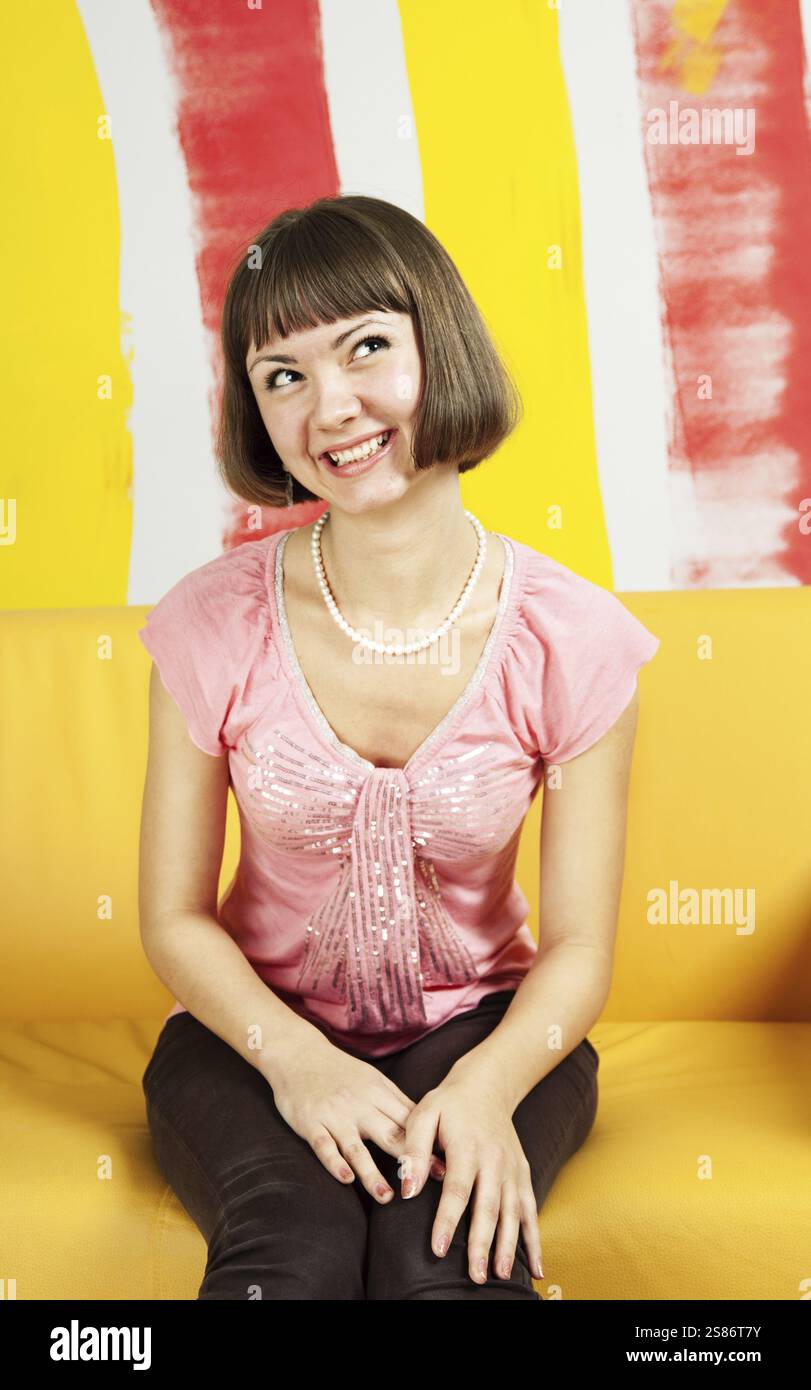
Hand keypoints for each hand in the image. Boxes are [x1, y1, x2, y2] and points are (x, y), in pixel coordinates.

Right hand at [265, 1035, 445, 1203]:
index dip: (429, 1145)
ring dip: (373, 1175)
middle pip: (390, 1135)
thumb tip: (426, 1128)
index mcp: (378, 1092)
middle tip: (429, 1186)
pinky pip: (324, 1146)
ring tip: (388, 1198)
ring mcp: (334, 1115)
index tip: (448, 1166)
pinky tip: (346, 1179)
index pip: (409, 1121)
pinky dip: (335, 1163)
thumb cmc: (339, 1071)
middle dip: (411, 1160)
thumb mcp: (371, 1079)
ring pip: (357, 1149)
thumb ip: (394, 1103)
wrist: (297, 1053)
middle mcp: (359, 1104)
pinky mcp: (310, 1123)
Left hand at [398, 1059, 542, 1283]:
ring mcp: (512, 1169)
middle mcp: (494, 1161)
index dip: (447, 1220)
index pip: (456, 1189)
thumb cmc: (449, 1104)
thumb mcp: (424, 1114)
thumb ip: (414, 1150)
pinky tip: (537, 1267)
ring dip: (508, 1246)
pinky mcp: (523, 1175)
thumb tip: (407, 1190)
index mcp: (467, 1147)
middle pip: (488, 1207)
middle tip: (474, 1275)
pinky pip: (530, 1211)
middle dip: (482, 1243)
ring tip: (501, 1276)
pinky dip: (535, 1240)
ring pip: (512, 1213)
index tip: (438, 1249)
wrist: (487, 1086)